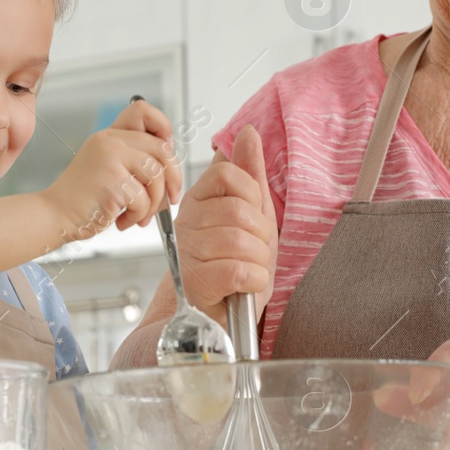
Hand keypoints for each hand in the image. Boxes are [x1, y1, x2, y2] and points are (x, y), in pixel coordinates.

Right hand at [45, 100, 180, 239]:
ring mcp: (110, 158)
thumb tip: (170, 156)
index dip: (163, 129)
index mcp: (109, 135)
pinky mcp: (112, 180)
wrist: (54, 216)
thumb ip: (132, 158)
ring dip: (154, 204)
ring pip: (157, 176)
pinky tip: (122, 221)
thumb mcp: (108, 167)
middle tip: (169, 199)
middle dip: (173, 178)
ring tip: (139, 216)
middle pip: (162, 149)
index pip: (143, 111)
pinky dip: (137, 216)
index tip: (164, 156)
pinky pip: (144, 199)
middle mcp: (109, 141)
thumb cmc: (83, 199)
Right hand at [173, 125, 277, 323]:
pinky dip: (254, 280)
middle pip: (239, 211)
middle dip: (261, 236)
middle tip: (255, 252)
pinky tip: (246, 285)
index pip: (228, 176)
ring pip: (241, 241)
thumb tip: (247, 133)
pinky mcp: (196, 282)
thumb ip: (249, 174)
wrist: (219, 316)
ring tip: (249, 269)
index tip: (253, 218)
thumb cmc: (234, 264)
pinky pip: (240, 269)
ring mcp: (188, 253)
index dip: (252, 197)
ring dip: (259, 261)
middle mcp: (187, 224)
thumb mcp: (252, 215)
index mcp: (198, 201)